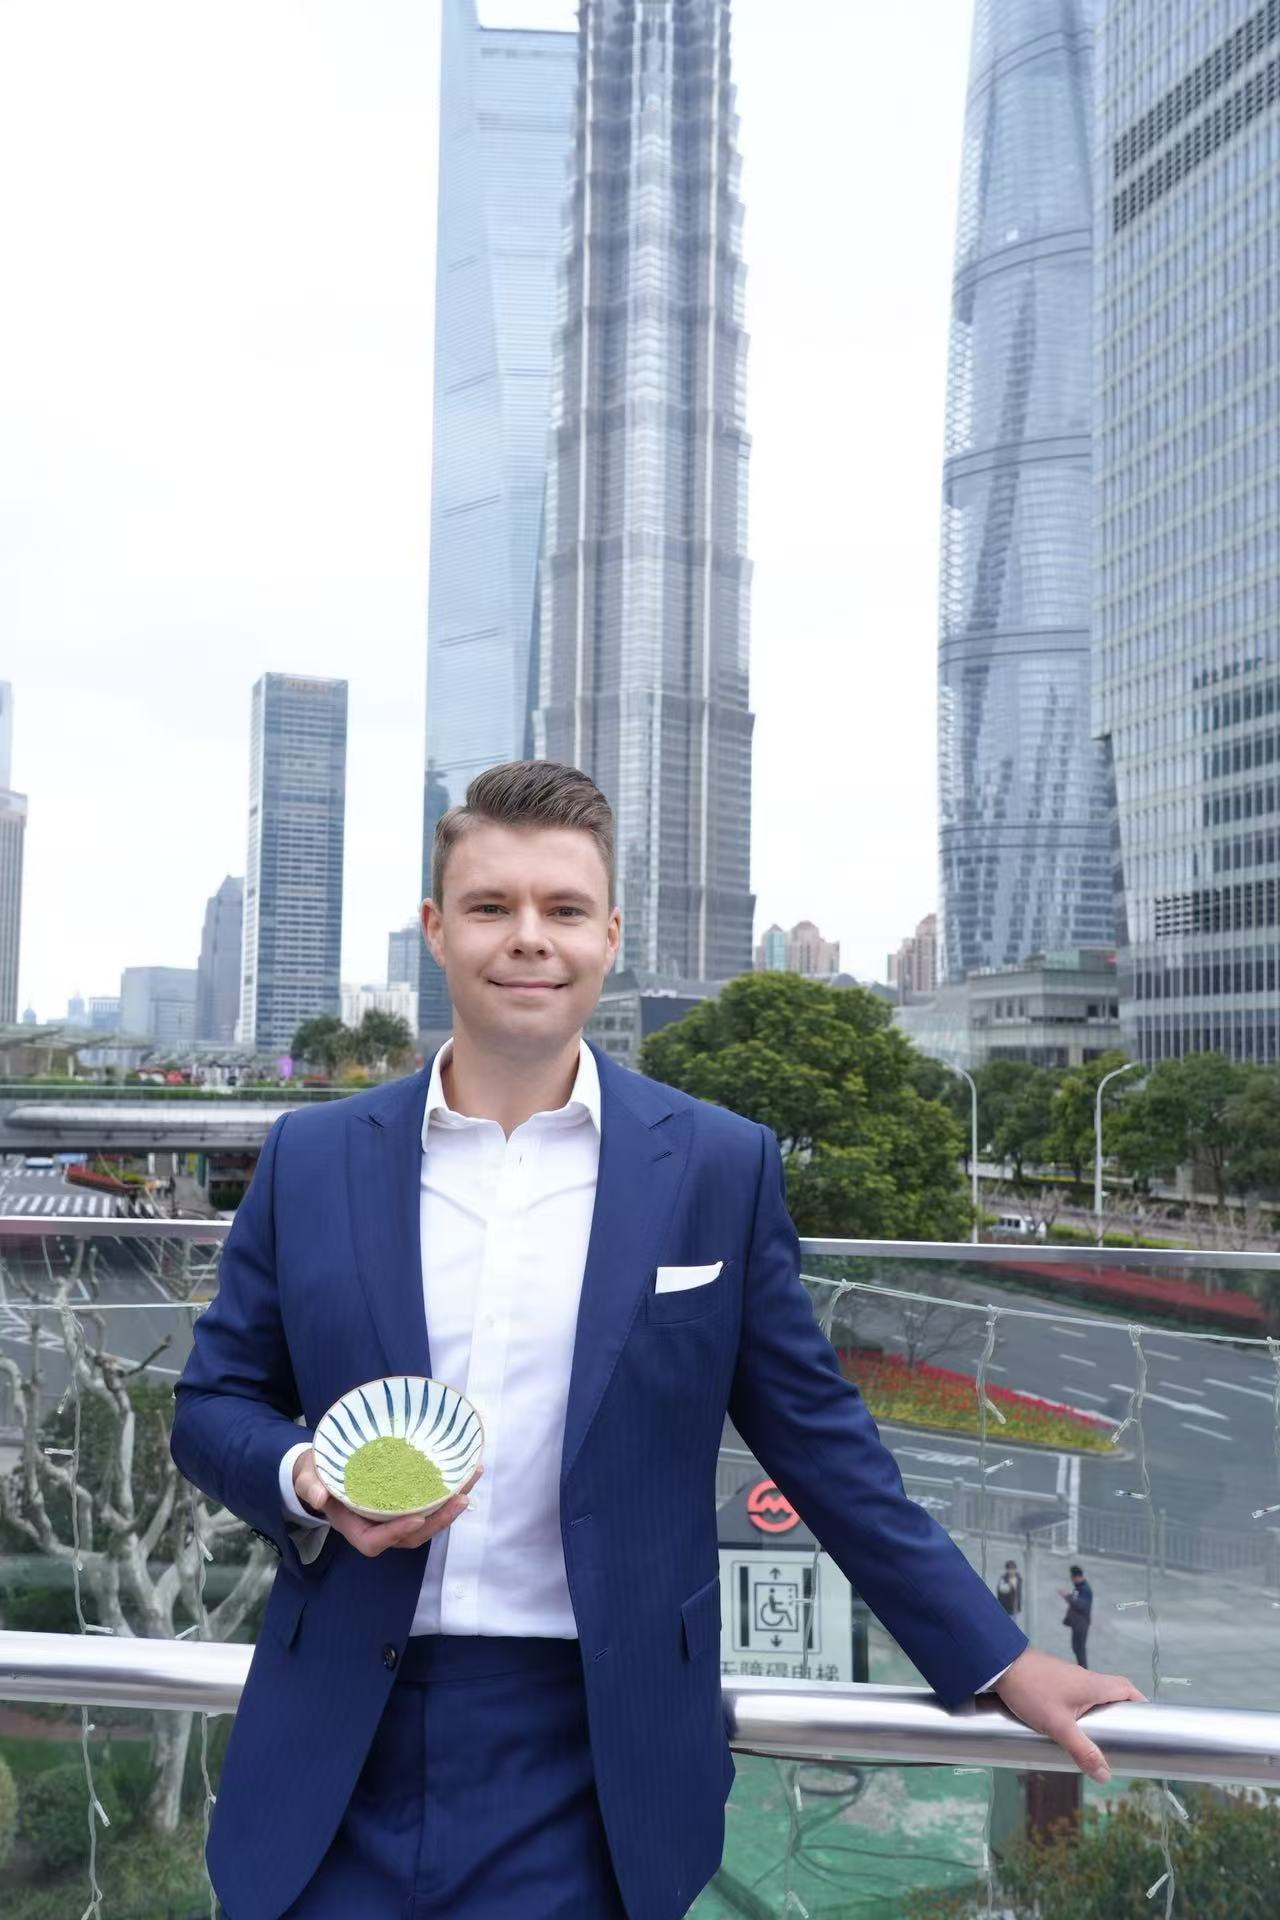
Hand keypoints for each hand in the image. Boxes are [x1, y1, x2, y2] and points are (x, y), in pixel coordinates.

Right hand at [292, 1448, 482, 1558]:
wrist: (324, 1470)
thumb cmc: (316, 1475)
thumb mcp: (307, 1477)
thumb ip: (310, 1486)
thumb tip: (319, 1498)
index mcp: (354, 1527)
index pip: (376, 1541)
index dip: (397, 1533)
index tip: (416, 1518)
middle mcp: (379, 1528)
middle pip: (412, 1535)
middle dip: (437, 1521)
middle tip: (460, 1499)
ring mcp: (394, 1518)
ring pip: (426, 1522)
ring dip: (450, 1507)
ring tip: (470, 1482)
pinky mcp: (405, 1504)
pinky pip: (429, 1505)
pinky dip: (448, 1492)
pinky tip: (466, 1471)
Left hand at [992, 1646, 1144, 1782]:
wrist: (1000, 1664)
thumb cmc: (1031, 1691)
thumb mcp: (1058, 1726)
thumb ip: (1082, 1750)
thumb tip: (1105, 1775)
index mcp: (1094, 1685)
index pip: (1128, 1690)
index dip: (1140, 1705)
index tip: (1147, 1725)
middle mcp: (1085, 1678)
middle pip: (1113, 1694)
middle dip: (1120, 1716)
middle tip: (1122, 1739)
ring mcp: (1068, 1678)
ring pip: (1093, 1696)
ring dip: (1098, 1714)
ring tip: (1097, 1740)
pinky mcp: (1053, 1680)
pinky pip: (1076, 1696)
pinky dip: (1080, 1711)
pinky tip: (1070, 1727)